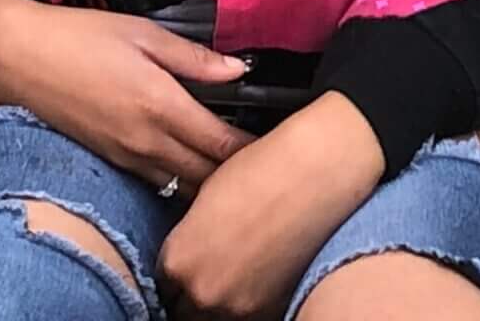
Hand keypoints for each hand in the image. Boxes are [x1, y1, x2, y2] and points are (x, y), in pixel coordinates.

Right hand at [0, 0, 253, 190]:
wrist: (17, 56)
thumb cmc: (76, 38)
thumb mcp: (142, 33)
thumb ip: (194, 57)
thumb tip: (238, 69)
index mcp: (160, 105)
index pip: (222, 145)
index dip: (254, 153)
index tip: (278, 149)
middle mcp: (145, 141)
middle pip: (207, 177)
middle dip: (238, 177)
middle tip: (265, 166)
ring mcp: (125, 157)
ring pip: (182, 187)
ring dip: (209, 184)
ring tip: (234, 174)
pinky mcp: (109, 162)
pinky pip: (156, 184)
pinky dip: (180, 183)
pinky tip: (191, 170)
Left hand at [157, 93, 383, 319]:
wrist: (316, 175)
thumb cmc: (262, 173)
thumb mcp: (207, 198)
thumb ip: (190, 236)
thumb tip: (192, 251)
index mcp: (179, 259)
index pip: (163, 283)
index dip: (177, 273)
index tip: (189, 266)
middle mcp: (202, 291)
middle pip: (183, 308)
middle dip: (192, 292)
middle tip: (213, 271)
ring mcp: (237, 307)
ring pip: (213, 317)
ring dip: (219, 303)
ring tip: (237, 276)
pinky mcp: (271, 312)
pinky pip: (247, 316)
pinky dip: (248, 304)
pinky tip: (260, 279)